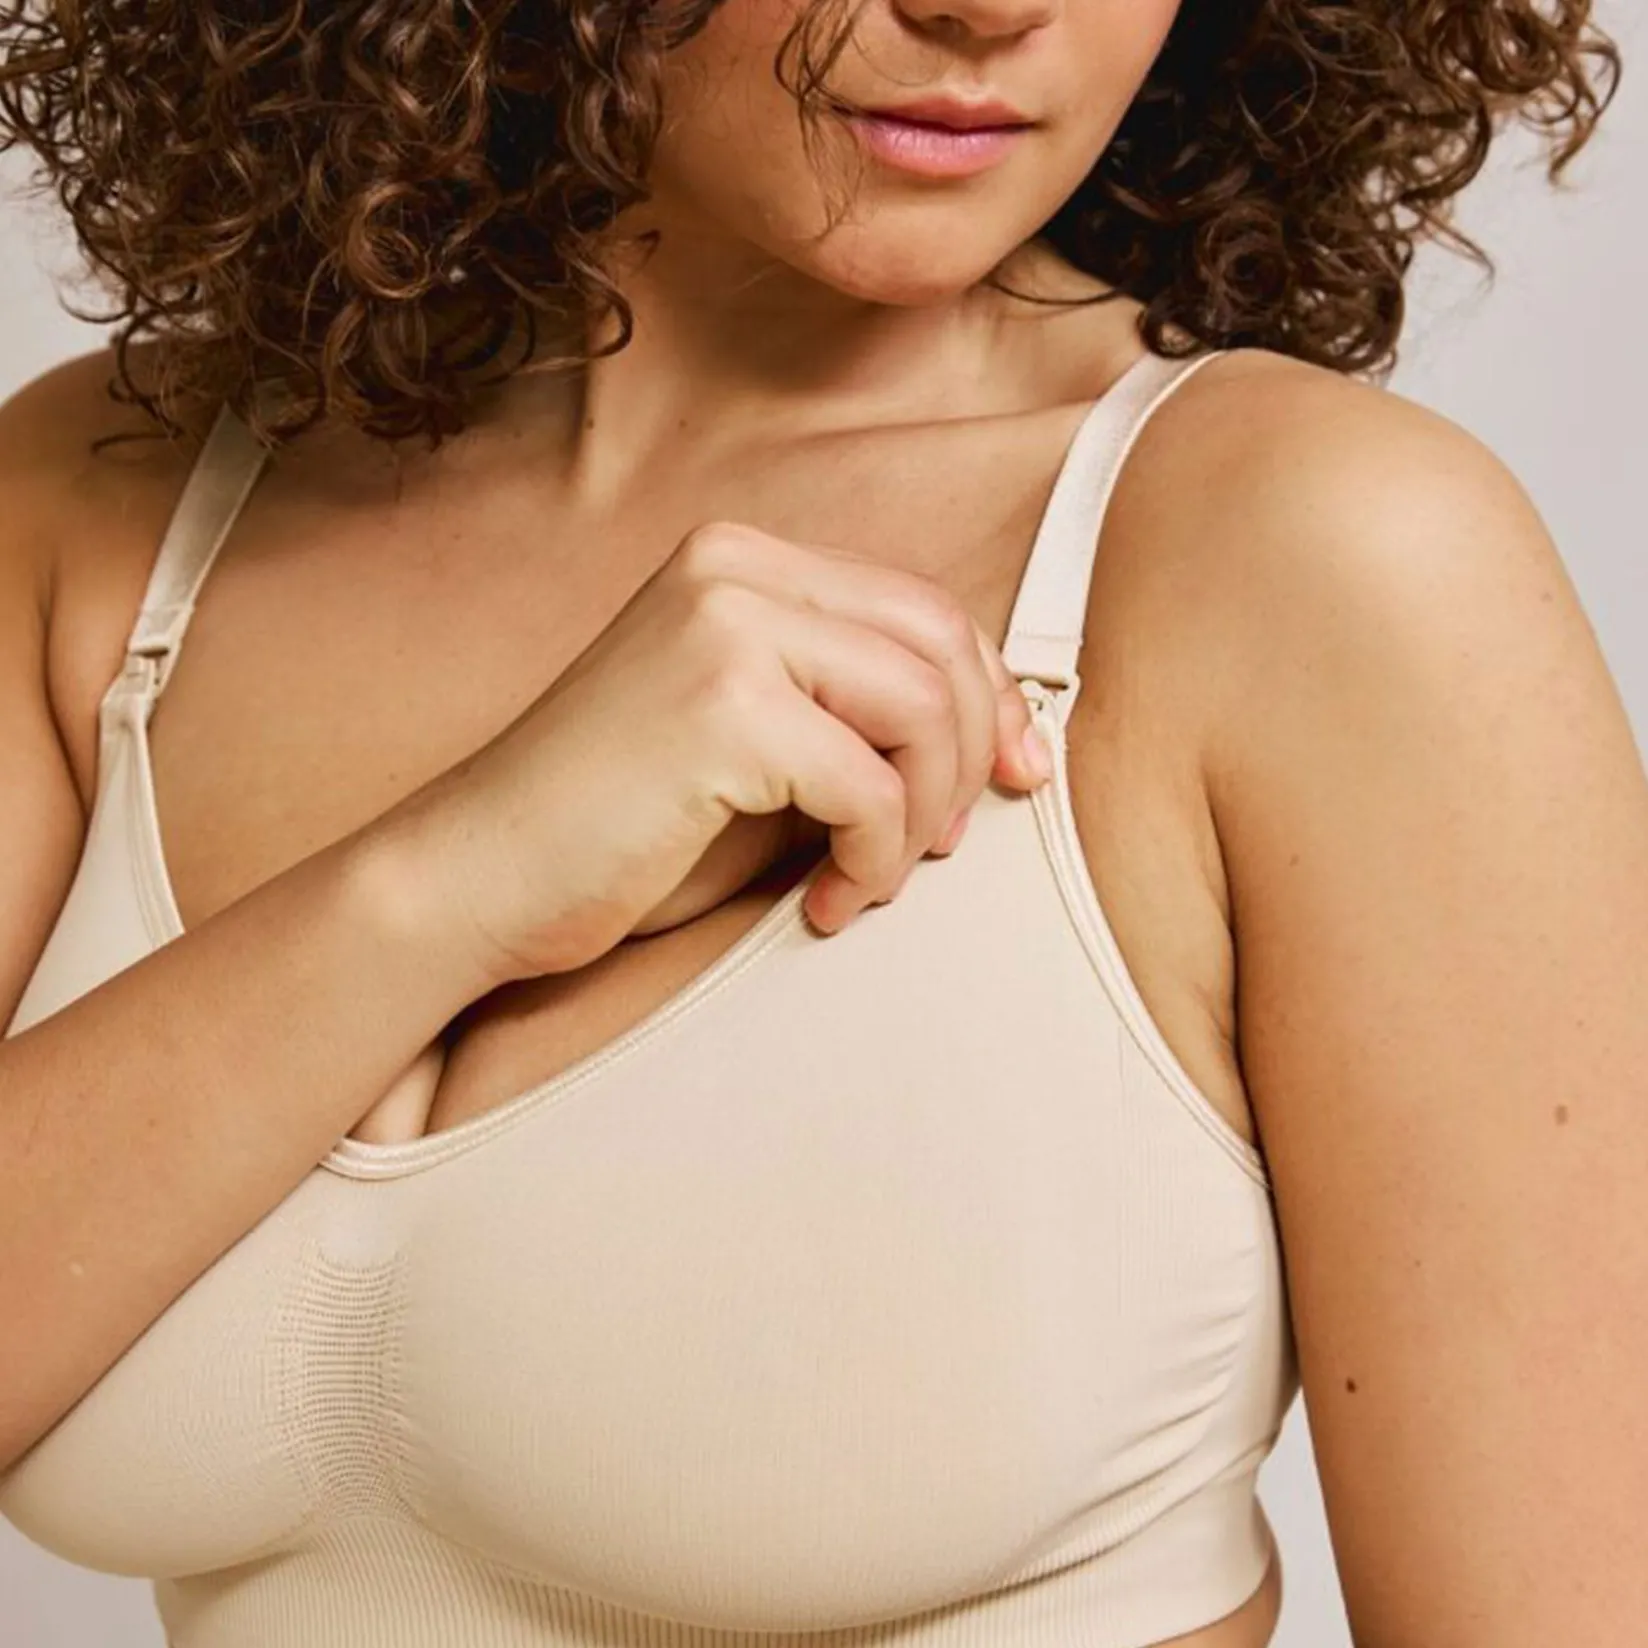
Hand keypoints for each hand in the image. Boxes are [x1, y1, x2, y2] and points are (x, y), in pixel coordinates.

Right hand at [375, 520, 1053, 986]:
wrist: (478, 876)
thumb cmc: (617, 828)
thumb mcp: (758, 746)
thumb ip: (853, 715)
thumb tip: (999, 738)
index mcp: (743, 561)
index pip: (924, 608)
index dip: (990, 696)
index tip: (1014, 772)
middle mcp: (735, 569)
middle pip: (942, 643)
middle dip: (972, 756)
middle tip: (941, 845)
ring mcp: (725, 627)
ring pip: (924, 709)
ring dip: (923, 817)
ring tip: (869, 877)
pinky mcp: (721, 707)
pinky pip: (871, 787)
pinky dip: (874, 859)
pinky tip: (824, 901)